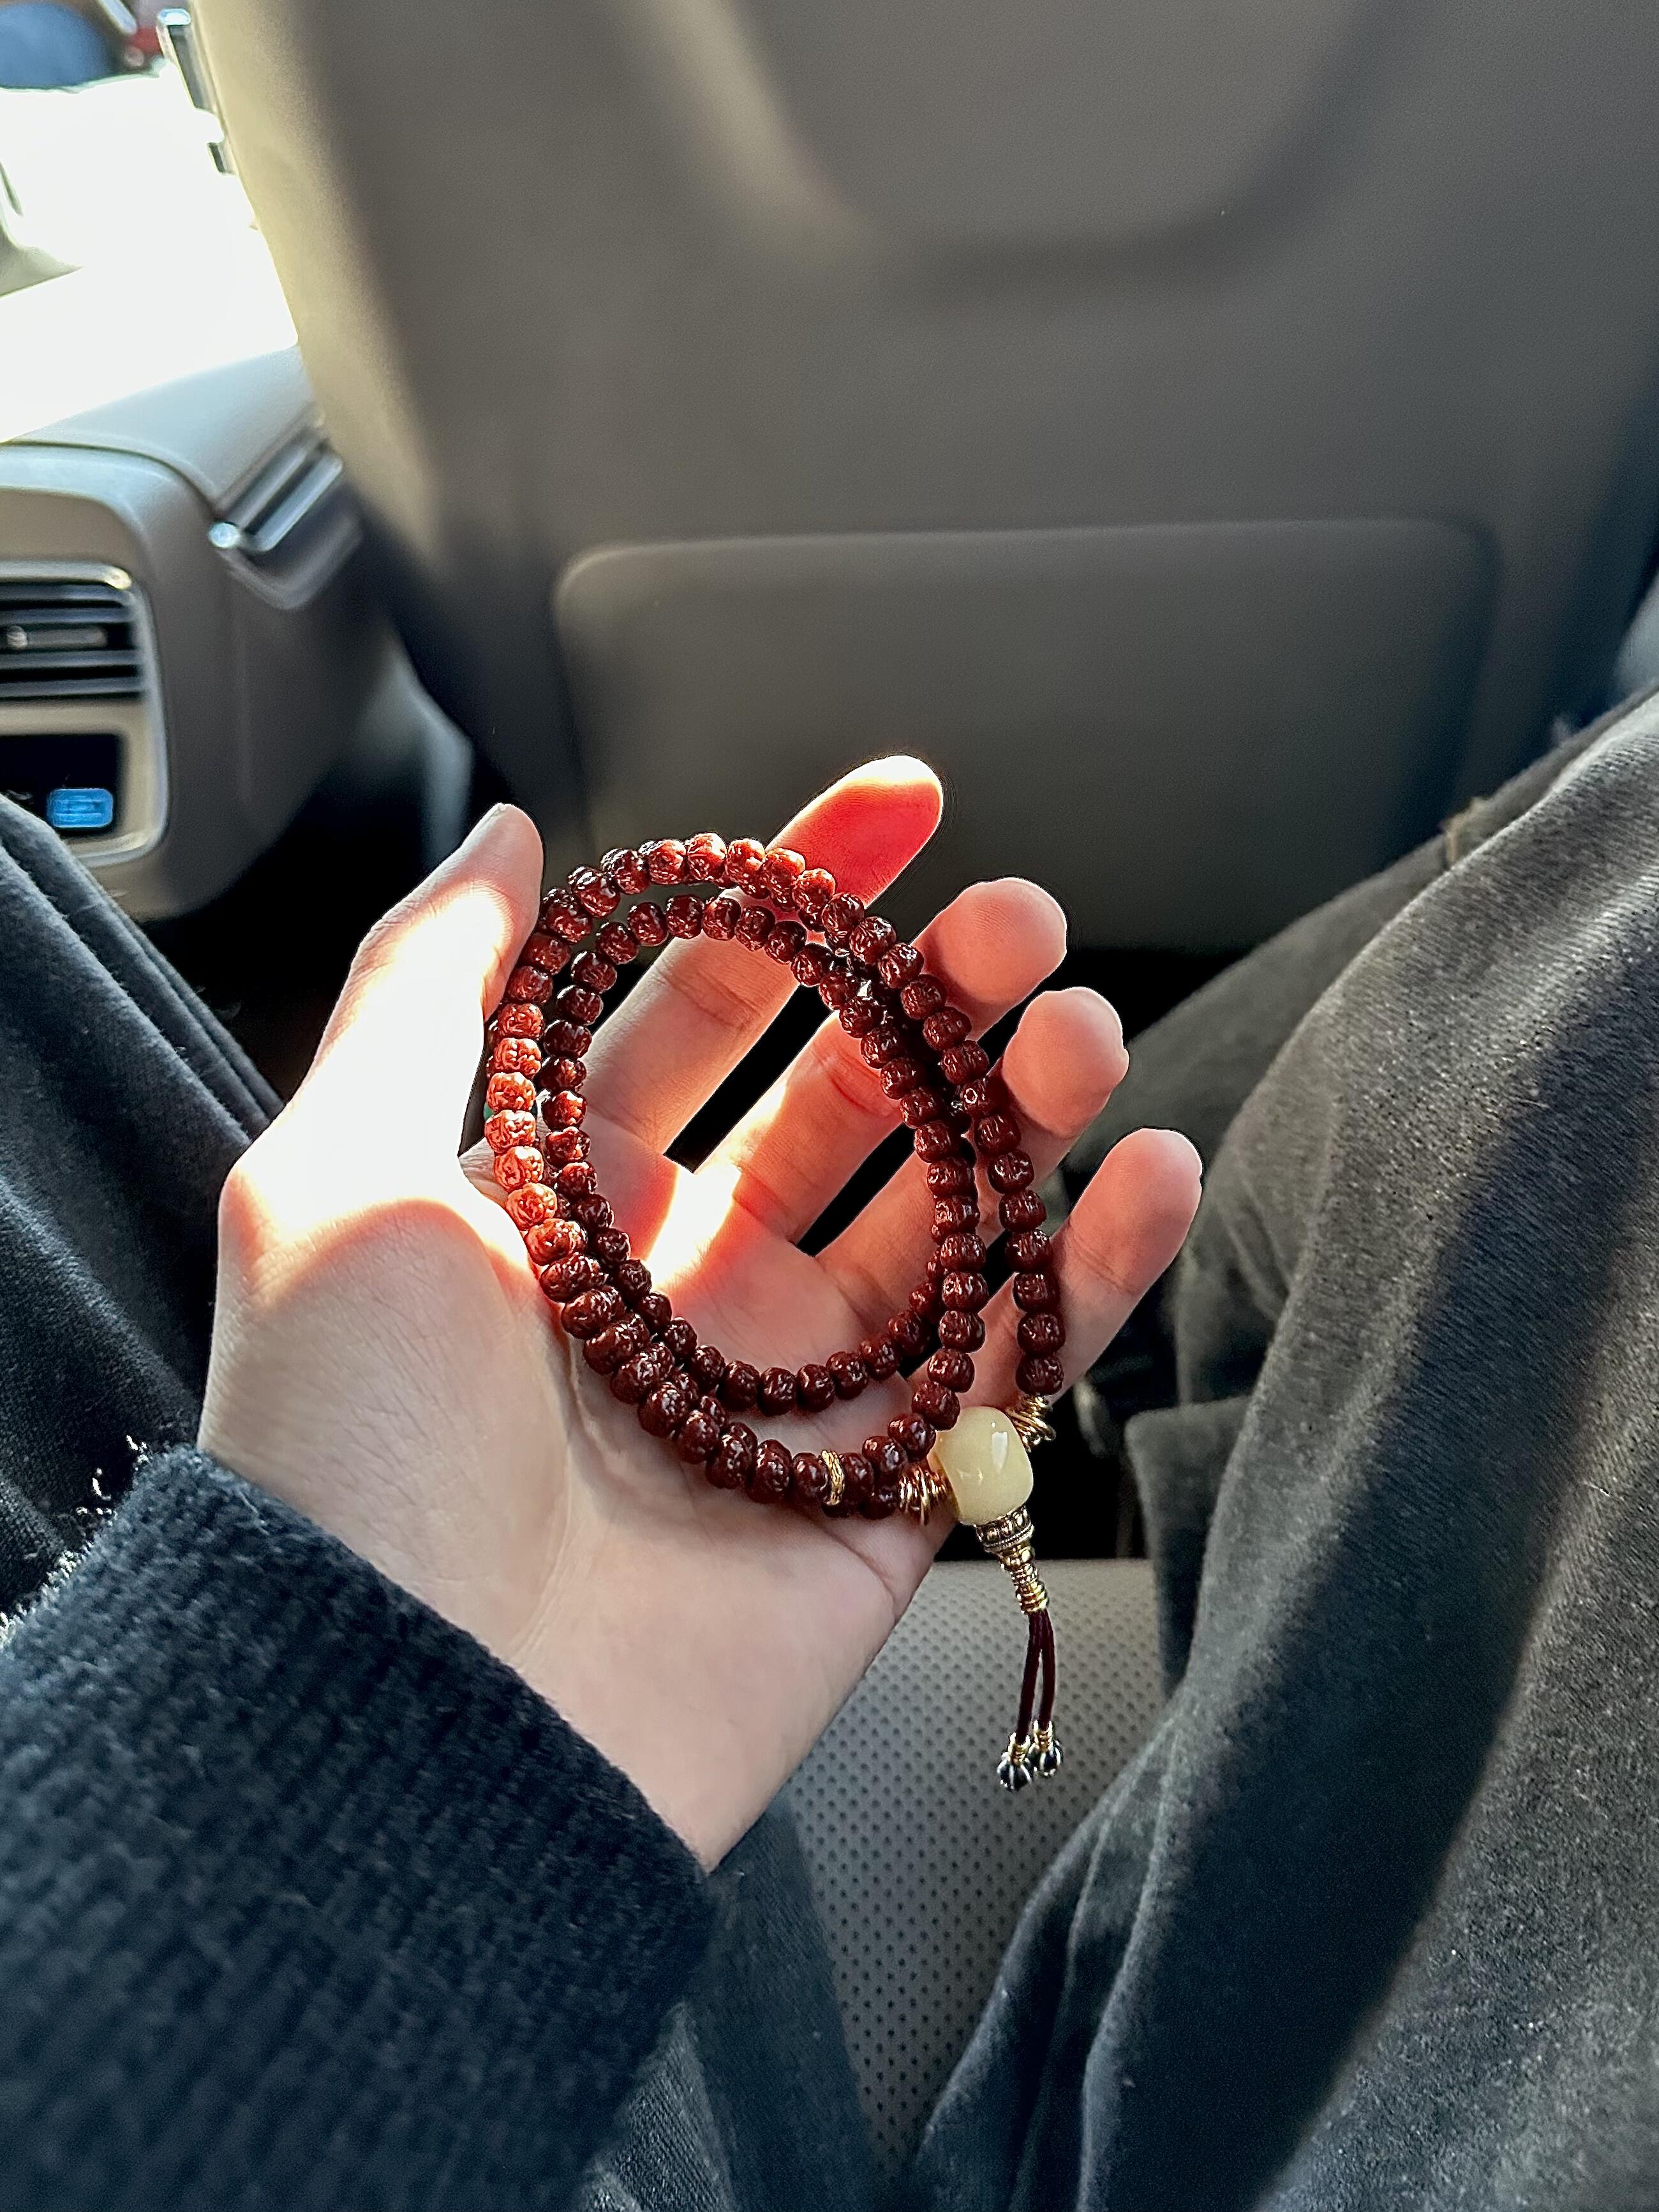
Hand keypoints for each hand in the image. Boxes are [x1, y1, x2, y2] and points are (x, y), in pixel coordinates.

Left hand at [199, 762, 1199, 1865]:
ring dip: (1030, 1108)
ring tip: (1079, 1030)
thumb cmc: (354, 1450)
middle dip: (941, 994)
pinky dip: (1099, 1271)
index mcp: (565, 1197)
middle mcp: (688, 1285)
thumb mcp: (336, 1178)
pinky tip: (1147, 1175)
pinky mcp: (888, 1504)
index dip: (804, 893)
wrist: (413, 1729)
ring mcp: (797, 1394)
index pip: (712, 1006)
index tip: (900, 804)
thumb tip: (507, 839)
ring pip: (952, 1217)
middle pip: (855, 1101)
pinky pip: (1016, 1364)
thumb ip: (427, 989)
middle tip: (1018, 925)